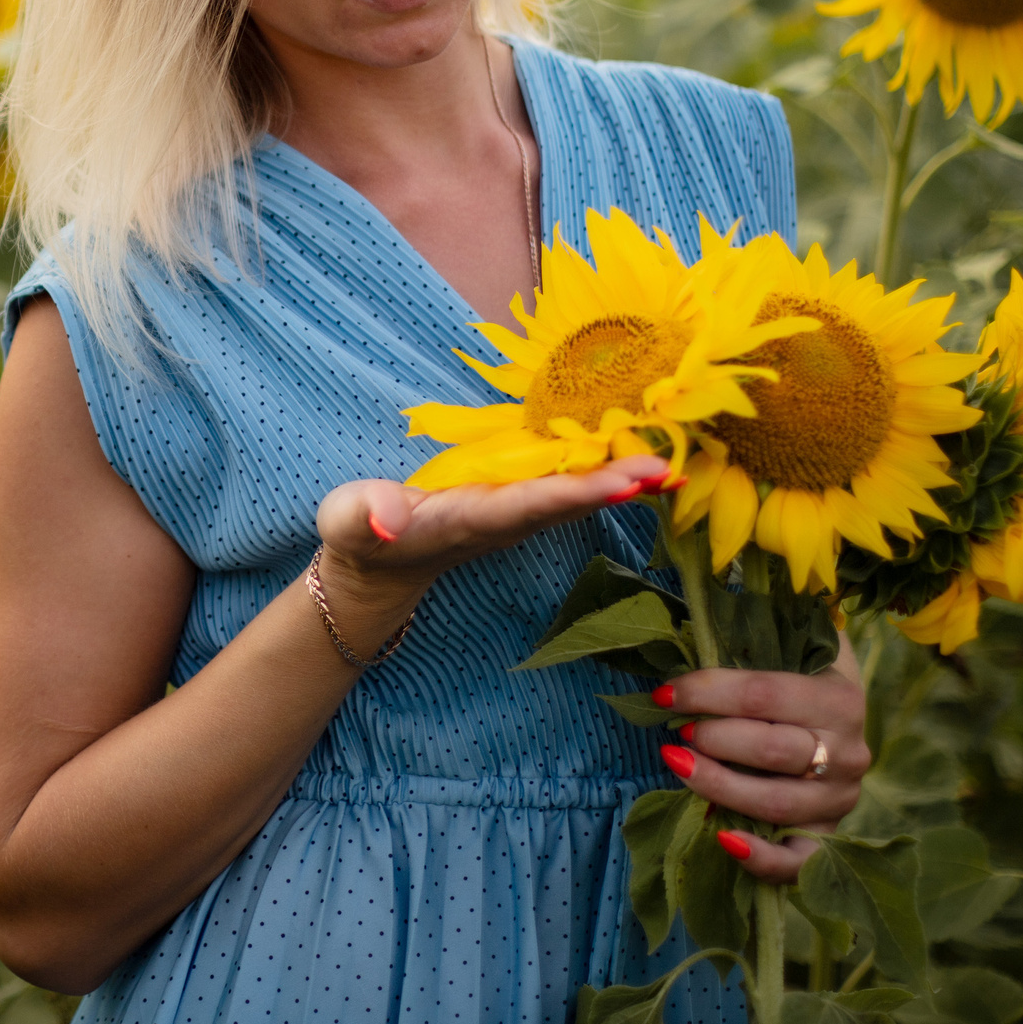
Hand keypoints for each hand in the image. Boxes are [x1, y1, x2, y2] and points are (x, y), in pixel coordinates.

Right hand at [312, 454, 675, 634]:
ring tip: (672, 467)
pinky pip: (571, 485)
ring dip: (624, 482)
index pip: (530, 504)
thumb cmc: (362, 536)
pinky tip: (644, 462)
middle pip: (569, 502)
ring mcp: (516, 514)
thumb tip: (388, 517)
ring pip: (577, 495)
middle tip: (669, 469)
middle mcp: (505, 520)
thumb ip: (367, 515)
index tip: (624, 484)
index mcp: (470, 519)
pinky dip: (608, 474)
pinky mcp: (520, 502)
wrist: (379, 561)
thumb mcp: (350, 522)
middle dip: (617, 486)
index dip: (577, 494)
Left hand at [659, 665, 869, 884]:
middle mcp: (849, 752)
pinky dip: (759, 857)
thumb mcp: (784, 657)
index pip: (762, 694)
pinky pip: (796, 861)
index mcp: (840, 699)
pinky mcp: (828, 835)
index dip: (705, 693)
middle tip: (678, 732)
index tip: (664, 695)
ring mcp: (840, 799)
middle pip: (771, 750)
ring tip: (680, 765)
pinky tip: (724, 839)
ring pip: (774, 802)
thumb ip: (741, 660)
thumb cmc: (794, 685)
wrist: (835, 722)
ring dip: (717, 786)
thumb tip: (675, 677)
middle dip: (713, 739)